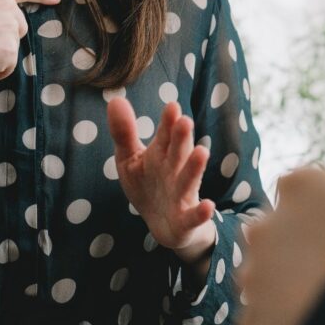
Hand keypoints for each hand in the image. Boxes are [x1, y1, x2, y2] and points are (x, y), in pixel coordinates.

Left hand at [107, 99, 216, 263]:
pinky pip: (194, 216)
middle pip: (178, 153)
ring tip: (202, 152)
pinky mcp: (186, 219)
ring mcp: (182, 195)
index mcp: (162, 154)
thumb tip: (115, 99)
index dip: (168, 122)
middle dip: (182, 138)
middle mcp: (175, 171)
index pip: (165, 135)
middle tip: (185, 121)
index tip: (171, 106)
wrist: (164, 225)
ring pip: (188, 180)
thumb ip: (124, 132)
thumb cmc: (148, 185)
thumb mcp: (130, 159)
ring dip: (195, 167)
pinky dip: (201, 212)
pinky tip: (208, 206)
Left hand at [241, 156, 324, 324]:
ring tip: (324, 292)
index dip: (324, 205)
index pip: (302, 186)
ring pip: (267, 269)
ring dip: (286, 277)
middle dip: (299, 240)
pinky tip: (311, 314)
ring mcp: (255, 271)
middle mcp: (265, 223)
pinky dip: (282, 313)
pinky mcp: (253, 314)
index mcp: (298, 187)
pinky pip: (264, 310)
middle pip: (278, 227)